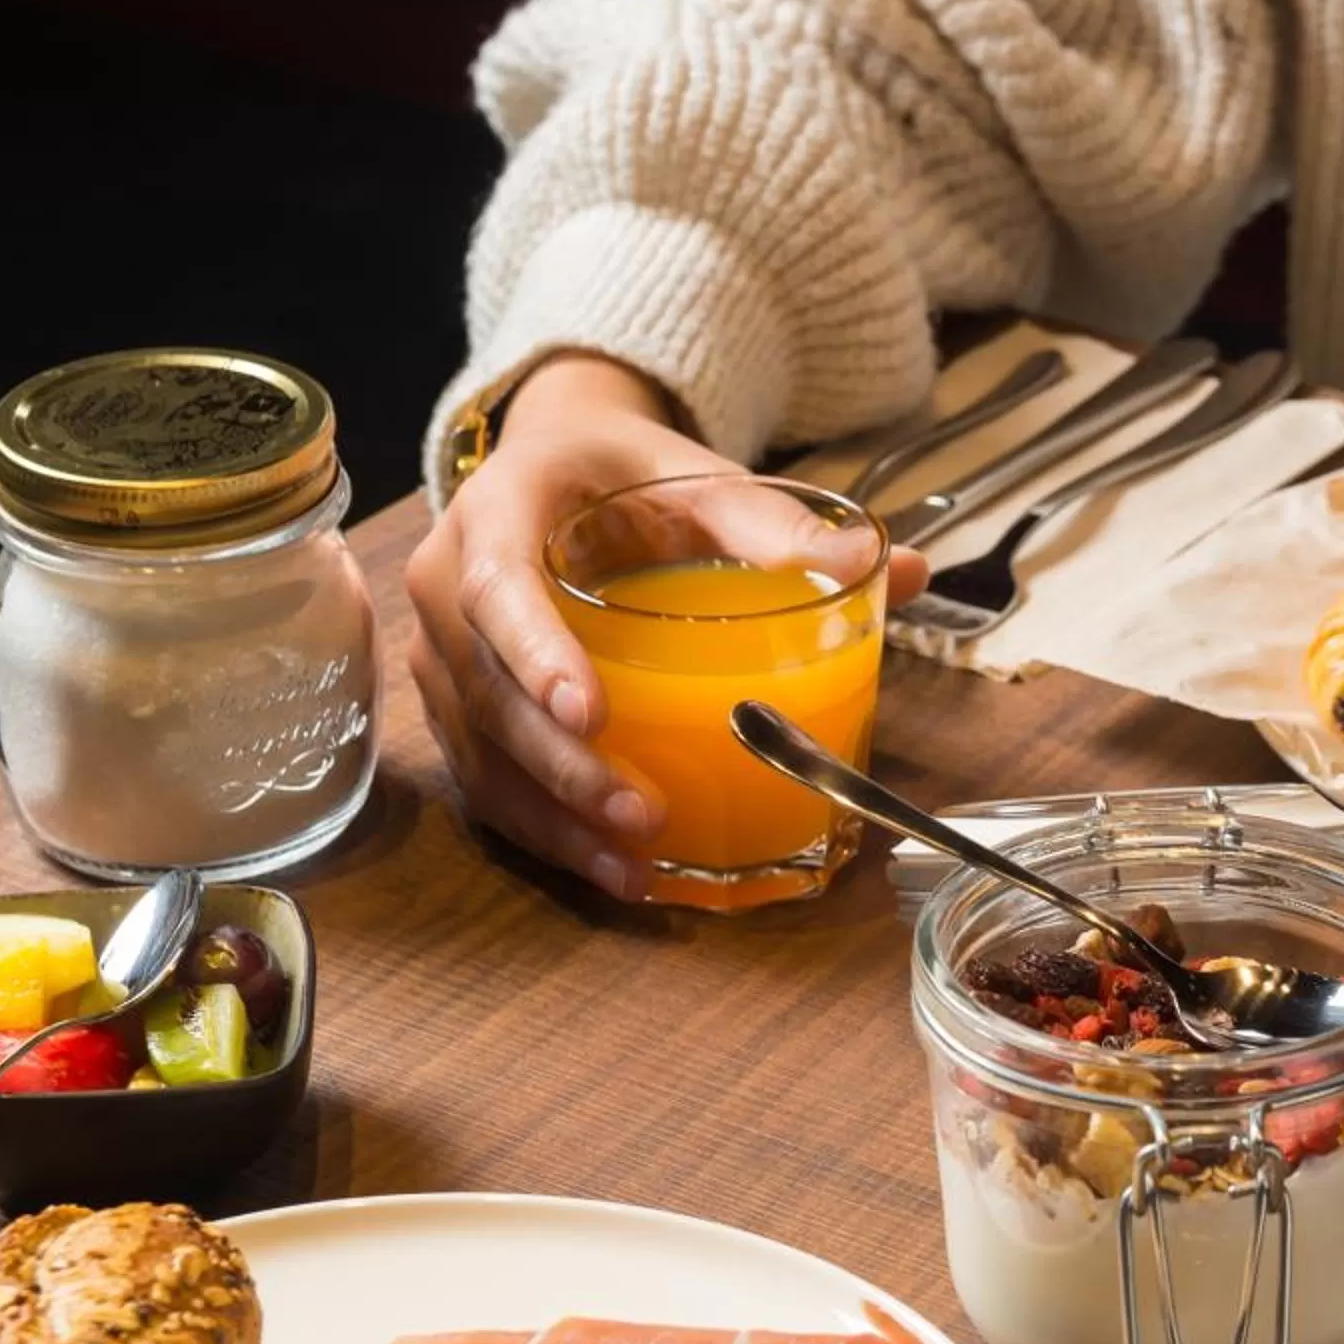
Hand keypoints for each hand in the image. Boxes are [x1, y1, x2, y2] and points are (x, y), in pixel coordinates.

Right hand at [404, 354, 927, 894]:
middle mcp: (448, 582)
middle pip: (488, 688)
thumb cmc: (631, 479)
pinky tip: (612, 870)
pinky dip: (545, 831)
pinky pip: (487, 780)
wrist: (559, 472)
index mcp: (499, 510)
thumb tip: (900, 566)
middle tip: (640, 813)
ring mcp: (444, 654)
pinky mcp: (458, 707)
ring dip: (555, 816)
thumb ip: (785, 528)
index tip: (592, 712)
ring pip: (482, 749)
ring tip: (632, 864)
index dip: (538, 654)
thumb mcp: (703, 482)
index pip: (499, 587)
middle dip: (562, 764)